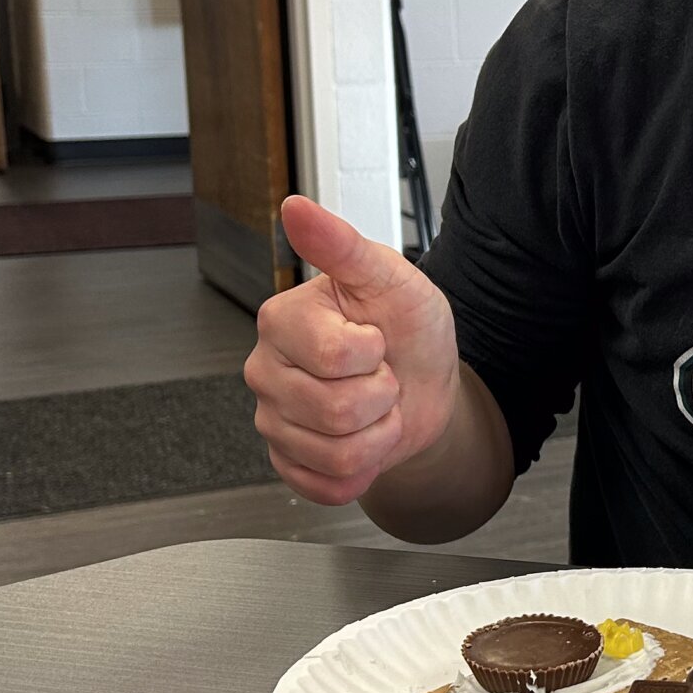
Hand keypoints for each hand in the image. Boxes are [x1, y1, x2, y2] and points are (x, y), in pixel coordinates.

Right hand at [245, 196, 459, 504]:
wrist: (426, 381)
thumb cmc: (407, 326)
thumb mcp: (390, 276)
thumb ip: (341, 244)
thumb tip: (296, 207)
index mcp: (283, 320)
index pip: (331, 355)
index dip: (373, 351)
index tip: (376, 335)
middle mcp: (266, 371)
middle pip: (333, 409)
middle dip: (381, 394)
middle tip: (378, 372)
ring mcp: (273, 421)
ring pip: (337, 452)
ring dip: (378, 431)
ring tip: (375, 403)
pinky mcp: (288, 463)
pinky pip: (328, 485)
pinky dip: (366, 467)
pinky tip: (364, 436)